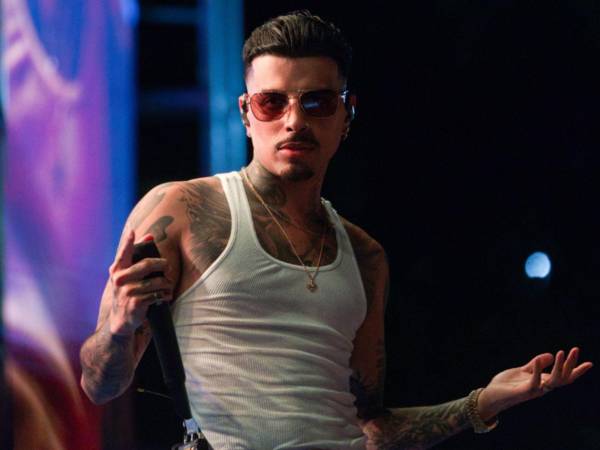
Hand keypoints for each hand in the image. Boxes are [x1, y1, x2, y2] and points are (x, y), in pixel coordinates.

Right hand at [108, 229, 173, 335]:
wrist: (120, 321)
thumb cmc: (128, 292)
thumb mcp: (126, 276)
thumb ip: (135, 257)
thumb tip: (149, 236)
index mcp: (117, 270)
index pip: (123, 253)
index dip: (128, 241)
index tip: (132, 231)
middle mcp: (120, 279)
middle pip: (148, 265)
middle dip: (163, 265)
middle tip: (168, 268)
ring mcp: (127, 291)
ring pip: (157, 281)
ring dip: (167, 283)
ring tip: (168, 285)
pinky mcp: (136, 303)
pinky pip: (157, 294)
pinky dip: (165, 295)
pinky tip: (166, 296)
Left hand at [477, 347, 592, 420]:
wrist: (492, 395)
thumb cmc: (507, 384)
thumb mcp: (523, 370)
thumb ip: (536, 364)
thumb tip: (550, 354)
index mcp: (543, 381)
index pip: (564, 377)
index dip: (576, 370)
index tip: (590, 363)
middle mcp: (542, 387)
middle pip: (563, 378)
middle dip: (570, 364)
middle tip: (576, 349)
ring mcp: (534, 390)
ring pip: (553, 381)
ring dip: (558, 367)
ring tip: (561, 352)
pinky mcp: (523, 391)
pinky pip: (534, 382)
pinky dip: (537, 370)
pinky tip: (538, 359)